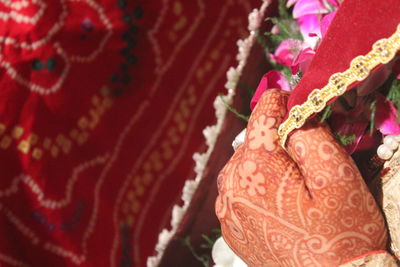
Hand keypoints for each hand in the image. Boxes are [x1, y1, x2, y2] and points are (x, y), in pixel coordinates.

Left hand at [215, 89, 387, 266]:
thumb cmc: (340, 233)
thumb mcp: (338, 176)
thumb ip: (311, 135)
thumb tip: (291, 113)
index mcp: (256, 166)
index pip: (263, 114)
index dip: (280, 102)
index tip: (292, 100)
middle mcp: (231, 184)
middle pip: (252, 140)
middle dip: (275, 138)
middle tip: (302, 155)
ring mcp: (227, 207)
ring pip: (243, 164)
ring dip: (264, 162)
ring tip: (290, 183)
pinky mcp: (229, 225)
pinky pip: (239, 190)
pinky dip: (255, 185)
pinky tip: (277, 202)